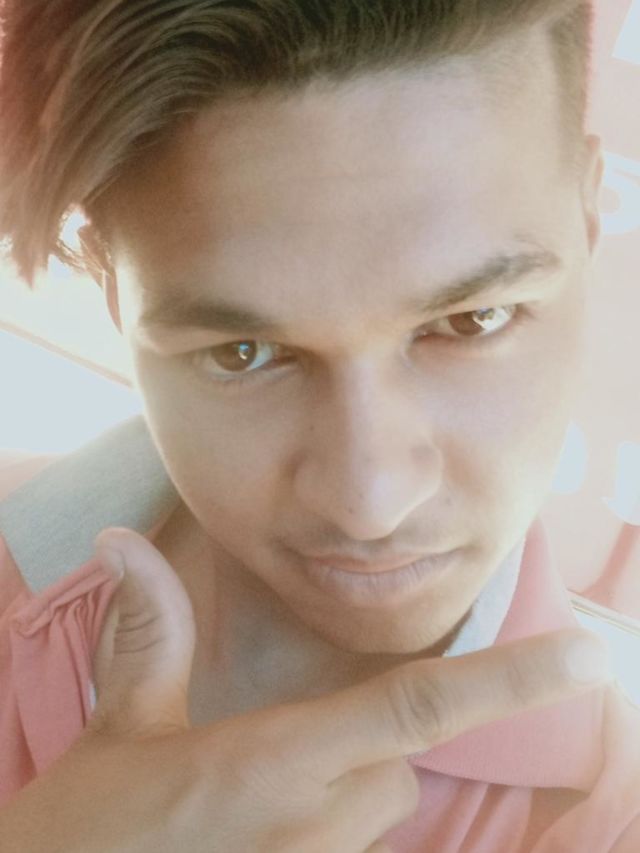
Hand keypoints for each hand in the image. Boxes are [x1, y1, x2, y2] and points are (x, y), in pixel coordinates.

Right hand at [0, 528, 610, 852]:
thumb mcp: (118, 730)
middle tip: (279, 741)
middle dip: (364, 739)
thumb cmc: (83, 839)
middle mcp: (314, 825)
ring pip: (378, 806)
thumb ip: (148, 634)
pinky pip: (350, 846)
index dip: (510, 679)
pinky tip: (258, 825)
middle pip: (396, 764)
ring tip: (251, 796)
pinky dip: (329, 820)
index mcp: (275, 765)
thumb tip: (121, 543)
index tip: (586, 655)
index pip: (417, 707)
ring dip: (342, 782)